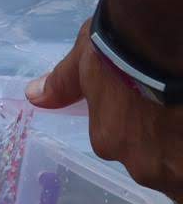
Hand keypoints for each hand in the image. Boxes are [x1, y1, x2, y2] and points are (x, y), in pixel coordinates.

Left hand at [27, 19, 182, 201]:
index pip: (131, 148)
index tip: (164, 115)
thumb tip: (35, 95)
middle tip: (177, 116)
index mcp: (110, 141)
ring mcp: (181, 164)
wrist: (164, 35)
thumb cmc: (123, 42)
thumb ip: (66, 83)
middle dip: (175, 147)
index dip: (150, 131)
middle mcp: (145, 164)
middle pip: (167, 168)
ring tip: (182, 120)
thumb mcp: (87, 60)